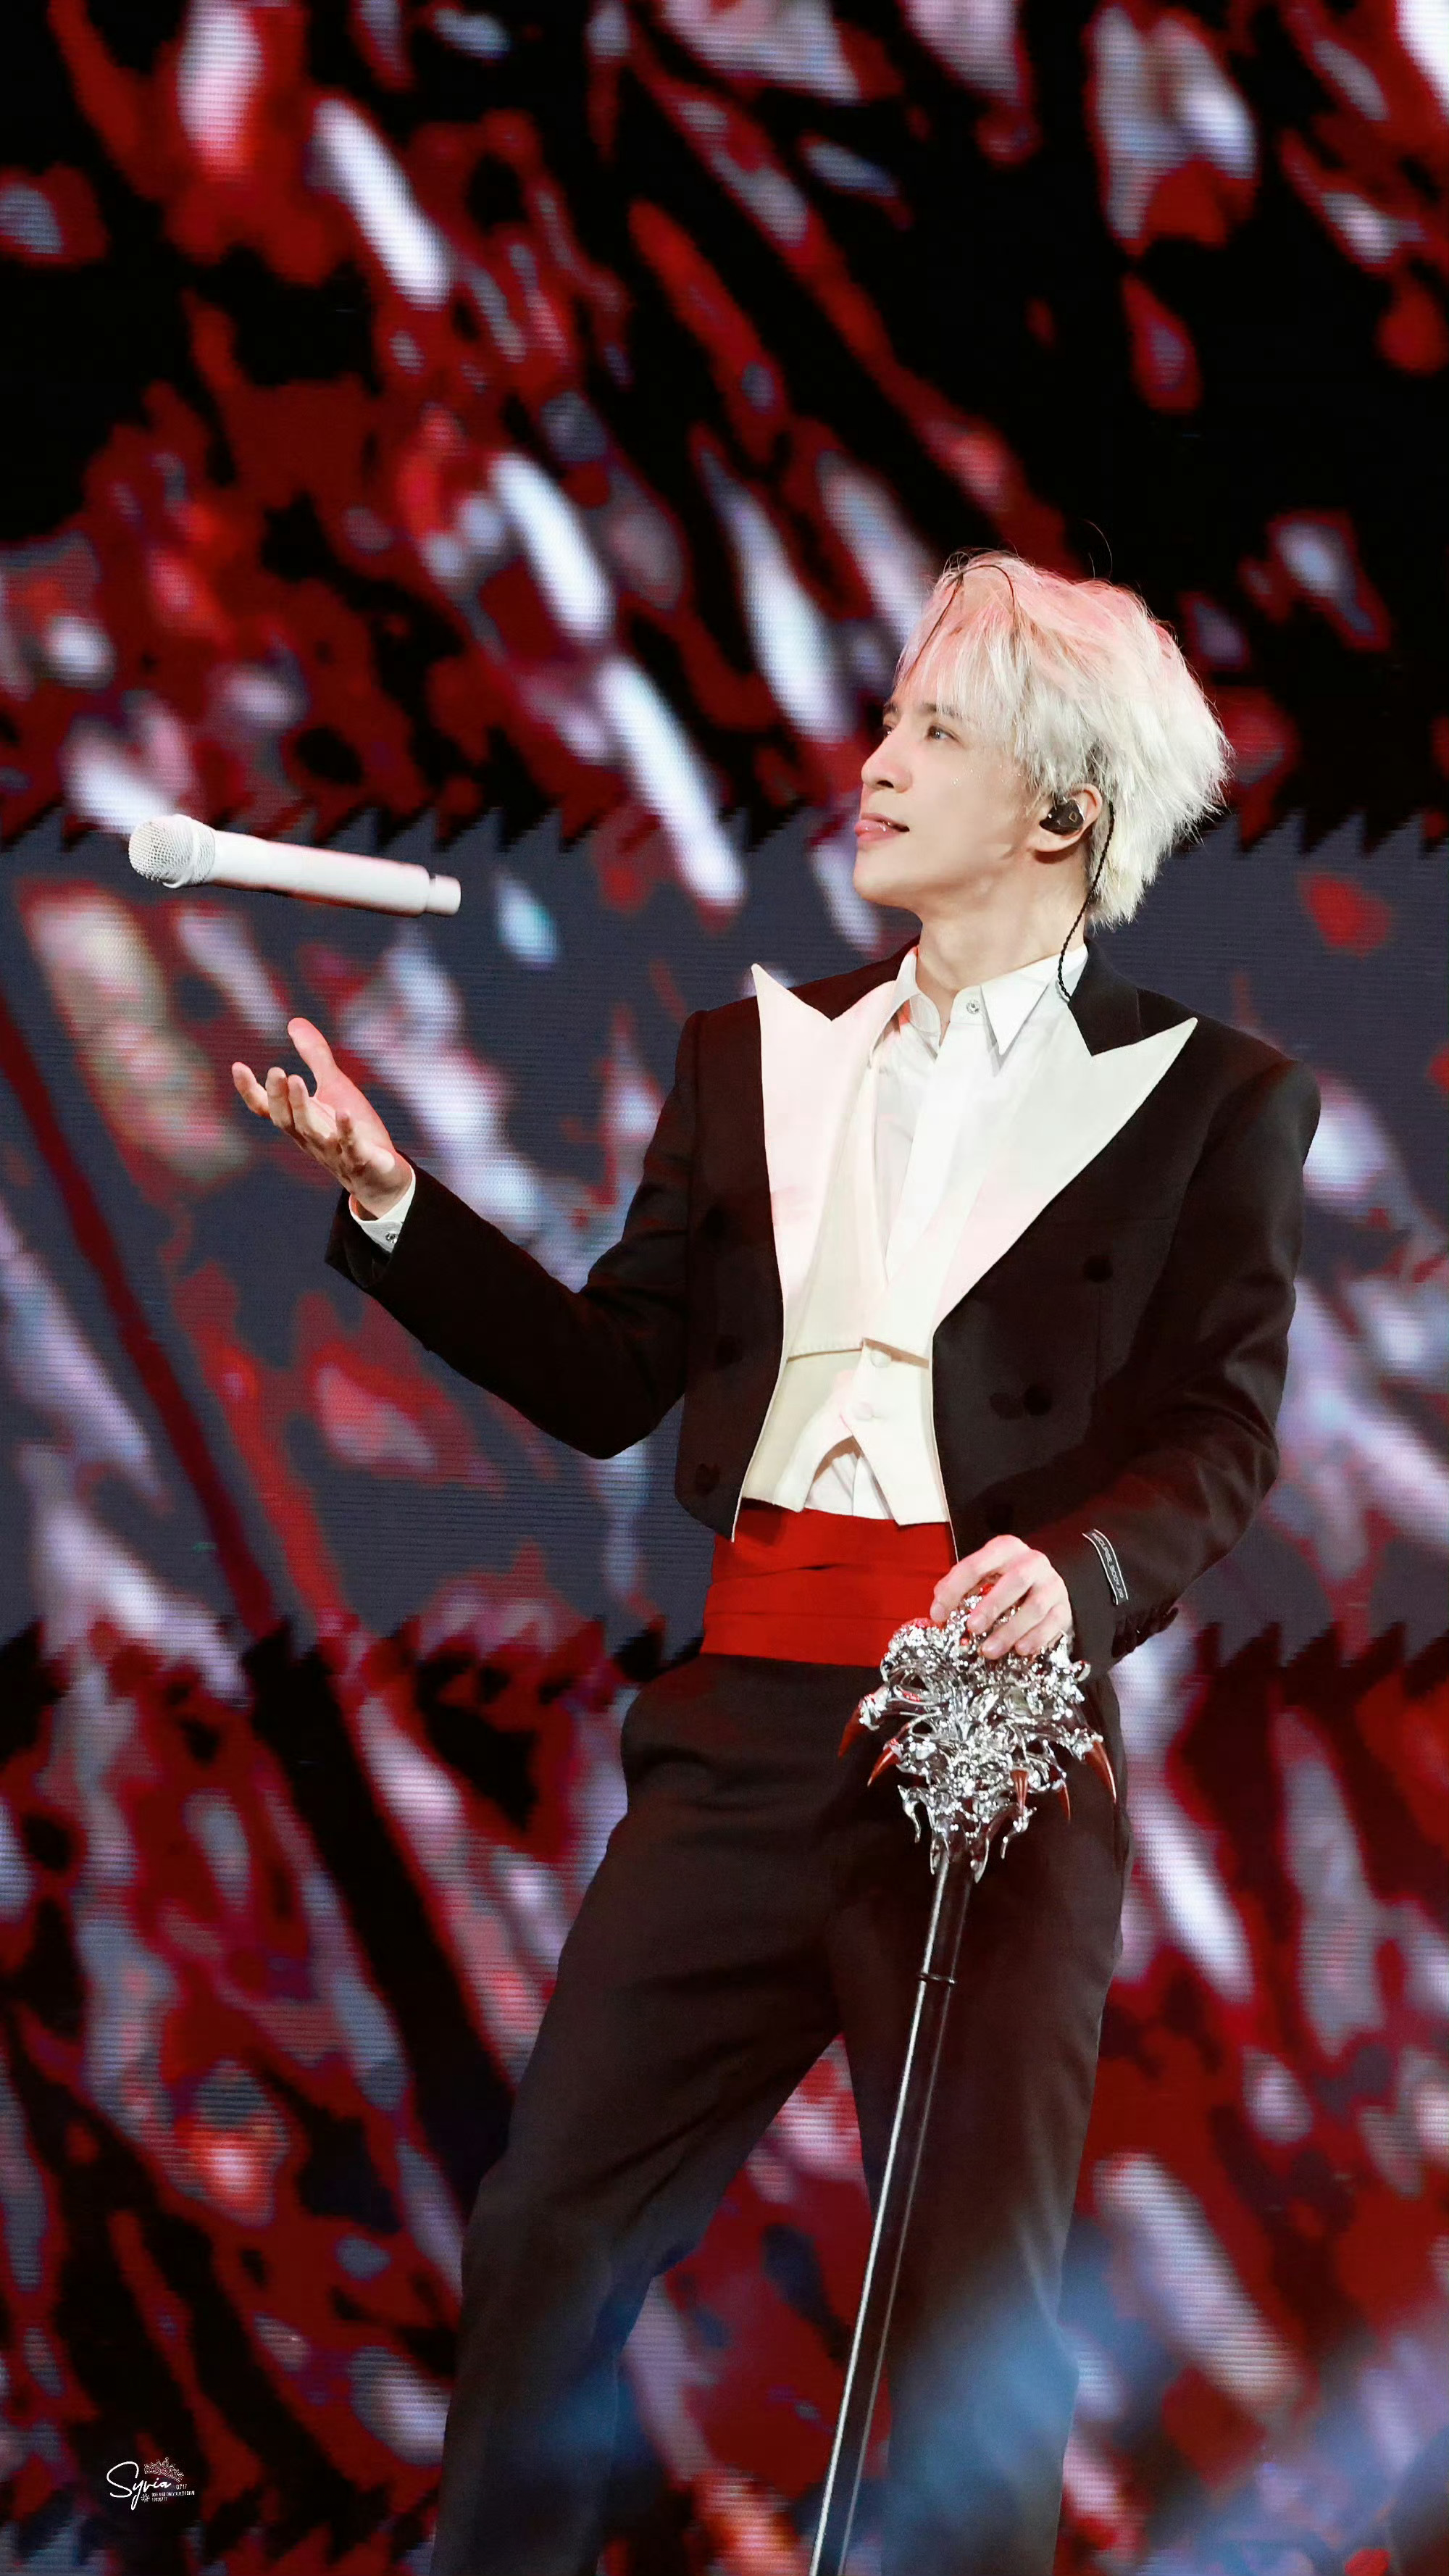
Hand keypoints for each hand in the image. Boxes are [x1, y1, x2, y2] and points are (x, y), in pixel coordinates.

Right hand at [231, 1017, 412, 1217]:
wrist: (379, 1175)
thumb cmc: (351, 1128)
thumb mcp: (332, 1087)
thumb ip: (314, 1056)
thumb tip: (294, 1022)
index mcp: (299, 1121)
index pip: (267, 1107)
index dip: (250, 1090)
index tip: (237, 1066)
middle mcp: (309, 1137)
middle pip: (285, 1118)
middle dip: (279, 1095)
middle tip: (276, 1070)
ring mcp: (333, 1151)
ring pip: (311, 1132)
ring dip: (301, 1107)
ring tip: (297, 1080)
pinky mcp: (360, 1160)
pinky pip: (350, 1147)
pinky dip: (346, 1131)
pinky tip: (344, 1113)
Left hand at [929, 1535, 1072, 1660]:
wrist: (1046, 1584)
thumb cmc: (1006, 1580)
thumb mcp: (983, 1573)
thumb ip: (960, 1586)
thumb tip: (938, 1608)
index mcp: (1005, 1549)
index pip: (976, 1564)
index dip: (954, 1589)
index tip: (939, 1614)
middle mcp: (1032, 1562)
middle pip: (1014, 1581)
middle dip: (991, 1606)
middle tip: (972, 1628)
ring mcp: (1051, 1584)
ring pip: (1034, 1606)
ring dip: (1010, 1630)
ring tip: (989, 1649)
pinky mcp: (1064, 1607)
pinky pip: (1053, 1623)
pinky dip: (1035, 1639)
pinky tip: (1020, 1650)